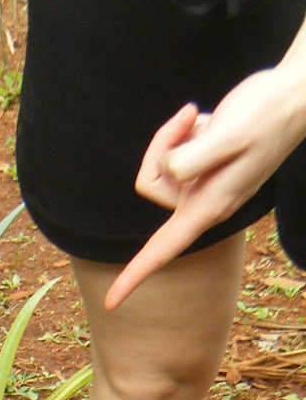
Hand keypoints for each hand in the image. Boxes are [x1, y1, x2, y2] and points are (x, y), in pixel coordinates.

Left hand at [107, 65, 305, 308]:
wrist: (295, 95)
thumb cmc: (267, 114)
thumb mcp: (230, 134)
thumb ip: (194, 157)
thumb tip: (168, 170)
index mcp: (210, 206)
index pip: (164, 249)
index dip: (135, 275)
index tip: (111, 303)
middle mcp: (204, 201)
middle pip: (152, 183)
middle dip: (161, 146)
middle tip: (188, 114)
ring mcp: (203, 184)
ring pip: (161, 165)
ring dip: (173, 135)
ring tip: (198, 116)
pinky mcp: (204, 167)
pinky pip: (175, 152)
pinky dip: (184, 131)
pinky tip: (208, 120)